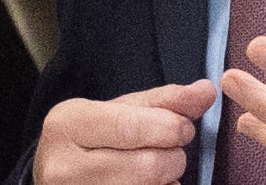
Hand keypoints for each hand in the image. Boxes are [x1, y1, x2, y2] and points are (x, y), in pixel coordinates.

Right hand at [34, 79, 216, 184]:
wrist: (58, 176)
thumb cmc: (91, 140)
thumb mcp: (119, 111)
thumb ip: (164, 101)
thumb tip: (207, 90)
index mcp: (67, 124)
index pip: (133, 127)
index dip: (170, 128)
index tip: (182, 127)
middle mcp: (65, 166)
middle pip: (148, 165)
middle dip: (173, 157)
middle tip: (169, 150)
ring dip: (168, 180)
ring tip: (155, 169)